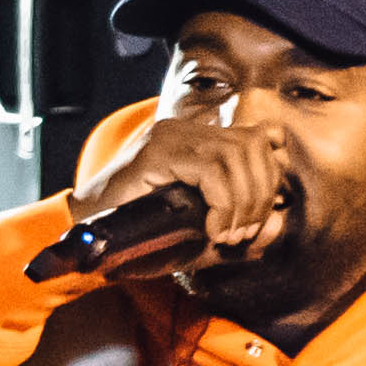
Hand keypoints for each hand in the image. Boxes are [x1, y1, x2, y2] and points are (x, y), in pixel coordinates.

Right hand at [67, 114, 290, 272]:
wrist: (87, 235)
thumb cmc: (139, 236)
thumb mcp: (199, 233)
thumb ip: (240, 227)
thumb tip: (279, 222)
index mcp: (197, 141)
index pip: (259, 138)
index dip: (269, 181)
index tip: (255, 222)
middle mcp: (186, 130)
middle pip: (255, 144)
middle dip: (262, 194)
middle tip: (243, 233)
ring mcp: (170, 137)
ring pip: (238, 153)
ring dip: (244, 201)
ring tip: (227, 233)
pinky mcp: (156, 152)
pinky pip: (211, 169)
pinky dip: (224, 202)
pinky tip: (212, 227)